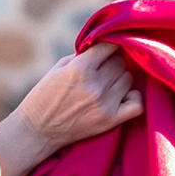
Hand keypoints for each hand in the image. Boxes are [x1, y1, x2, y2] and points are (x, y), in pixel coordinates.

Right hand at [9, 42, 144, 164]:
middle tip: (102, 69)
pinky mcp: (110, 120)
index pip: (109, 46)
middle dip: (111, 62)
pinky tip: (122, 95)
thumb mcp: (57, 68)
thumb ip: (82, 55)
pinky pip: (137, 103)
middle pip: (119, 62)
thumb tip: (105, 45)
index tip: (106, 48)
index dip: (108, 45)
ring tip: (107, 83)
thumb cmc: (44, 96)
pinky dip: (133, 96)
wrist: (37, 130)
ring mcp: (104, 103)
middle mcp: (95, 85)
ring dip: (119, 78)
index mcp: (79, 69)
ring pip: (128, 78)